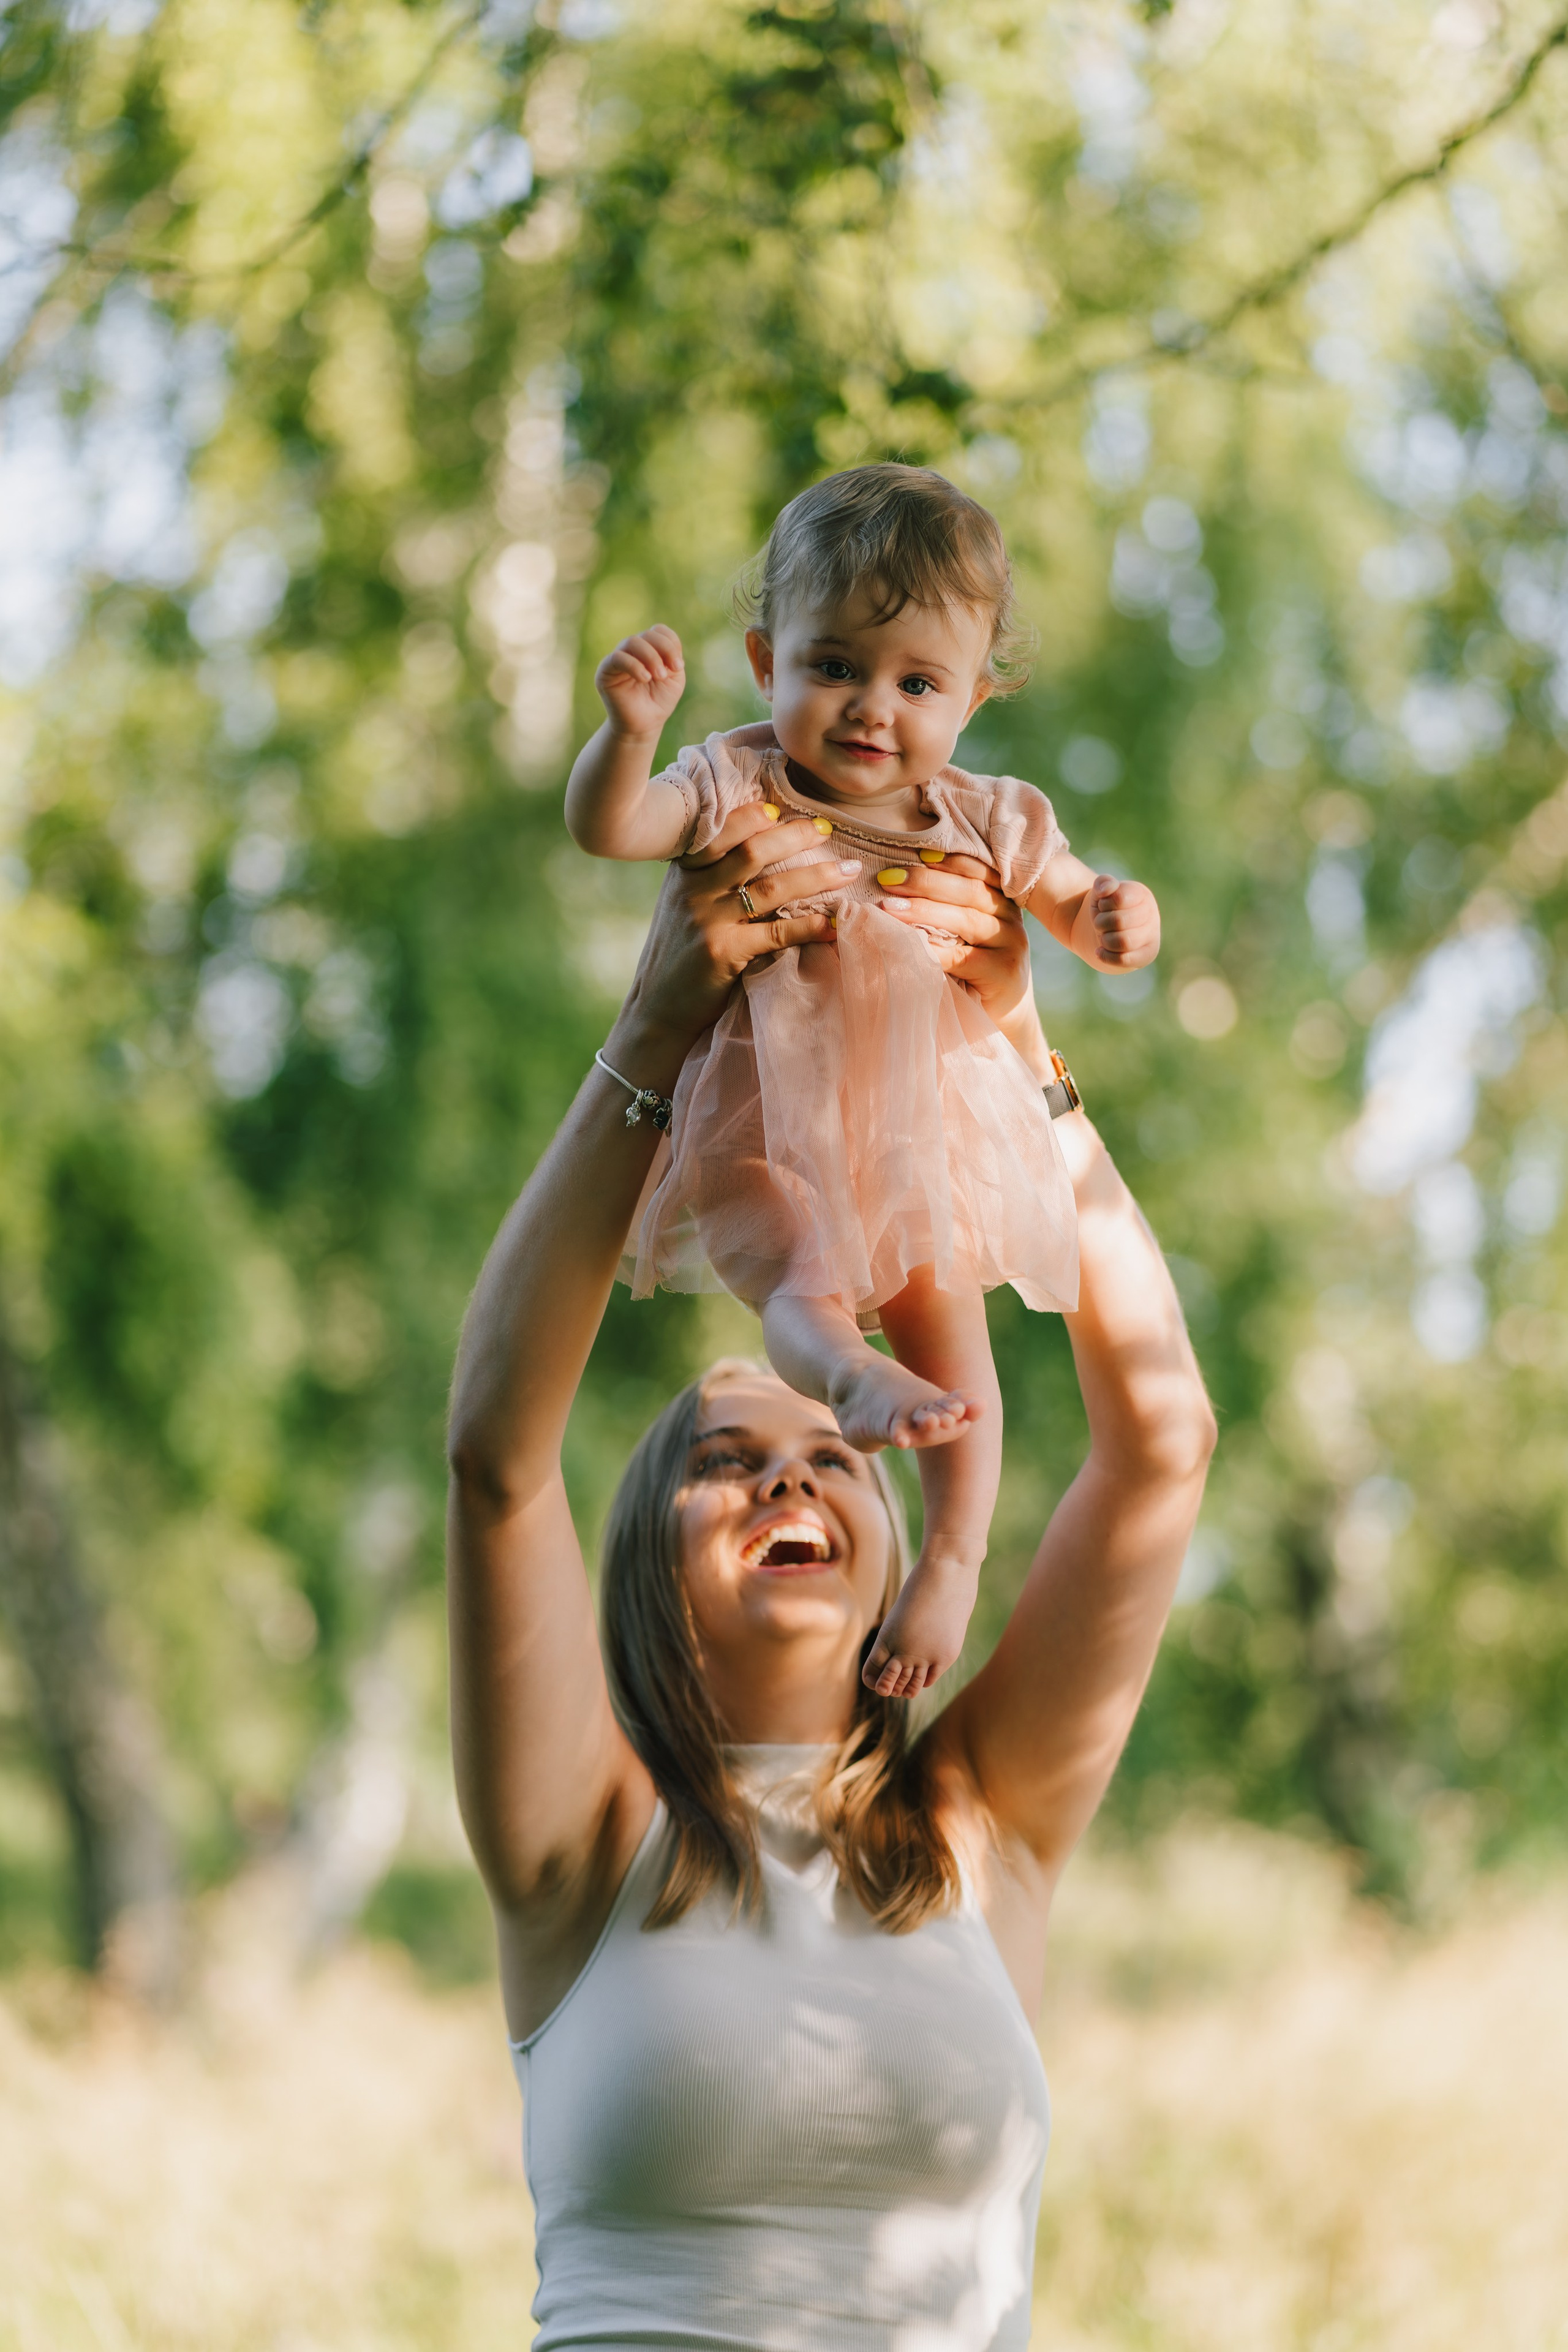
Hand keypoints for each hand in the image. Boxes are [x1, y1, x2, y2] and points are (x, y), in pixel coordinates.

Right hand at [595, 625, 685, 742]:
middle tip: (666, 674)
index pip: (659, 631)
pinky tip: (645, 678)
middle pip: (647, 634)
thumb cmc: (658, 701)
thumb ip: (673, 656)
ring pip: (632, 641)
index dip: (670, 643)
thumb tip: (667, 643)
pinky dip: (634, 665)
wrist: (644, 724)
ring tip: (658, 677)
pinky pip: (617, 658)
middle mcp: (632, 650)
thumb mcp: (674, 677)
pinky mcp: (605, 671)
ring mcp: (618, 658)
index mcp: (649, 649)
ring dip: (650, 657)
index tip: (678, 667)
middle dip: (663, 651)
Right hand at [611, 805, 842, 1070]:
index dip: (755, 815)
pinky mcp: (723, 953)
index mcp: (685, 872)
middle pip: (752, 850)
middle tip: (826, 830)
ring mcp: (707, 921)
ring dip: (816, 876)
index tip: (785, 811)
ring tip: (848, 870)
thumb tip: (758, 846)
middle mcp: (693, 890)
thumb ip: (709, 878)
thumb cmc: (678, 956)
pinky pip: (777, 933)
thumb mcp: (681, 905)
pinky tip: (834, 924)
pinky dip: (810, 926)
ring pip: (771, 888)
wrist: (657, 1009)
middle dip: (795, 836)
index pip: (722, 830)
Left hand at [874, 851, 1052, 1080]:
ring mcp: (1010, 946)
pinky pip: (963, 957)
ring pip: (965, 920)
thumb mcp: (961, 935)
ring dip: (923, 911)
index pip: (976, 870)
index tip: (911, 853)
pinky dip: (933, 950)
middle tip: (885, 879)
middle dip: (925, 882)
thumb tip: (892, 881)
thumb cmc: (971, 972)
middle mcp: (1009, 919)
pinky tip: (907, 944)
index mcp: (1000, 900)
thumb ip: (944, 908)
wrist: (1002, 1021)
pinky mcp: (1003, 975)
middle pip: (968, 890)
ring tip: (888, 909)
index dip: (945, 860)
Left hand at [1088, 874, 1159, 968]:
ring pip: (1123, 942)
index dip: (1104, 904)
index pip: (1119, 898)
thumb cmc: (1106, 909)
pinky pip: (1125, 960)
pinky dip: (1106, 956)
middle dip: (1101, 923)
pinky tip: (1099, 950)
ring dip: (1104, 940)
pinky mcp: (1148, 954)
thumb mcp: (1100, 893)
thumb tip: (1108, 889)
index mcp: (1141, 894)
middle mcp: (1151, 913)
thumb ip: (1103, 883)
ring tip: (1103, 936)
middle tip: (1100, 923)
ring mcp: (1152, 934)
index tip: (1103, 905)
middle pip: (1119, 921)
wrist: (1110, 931)